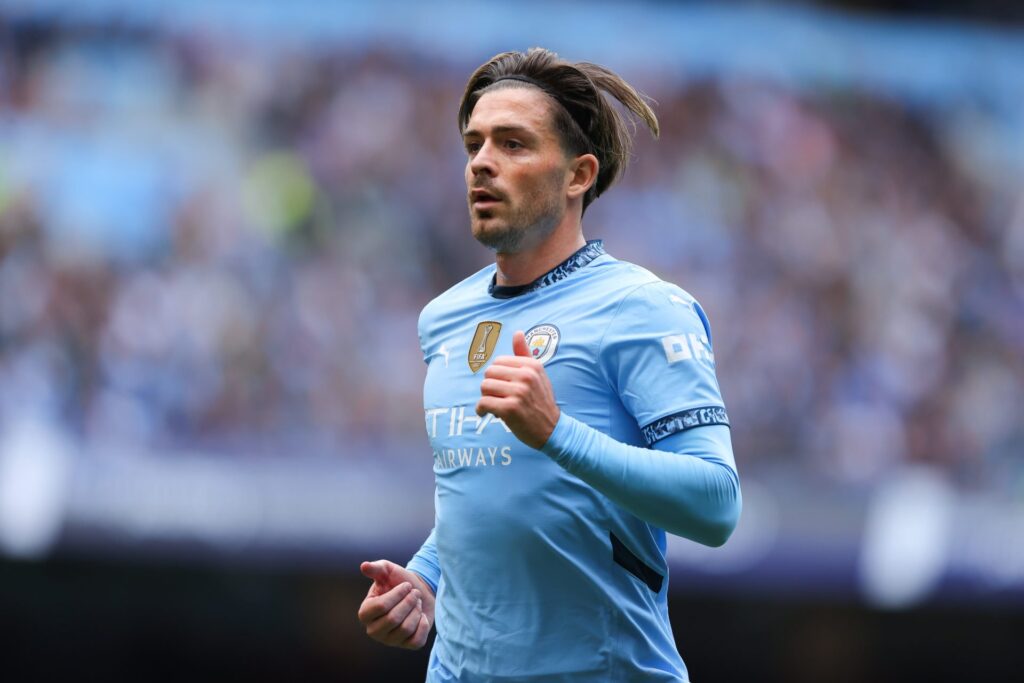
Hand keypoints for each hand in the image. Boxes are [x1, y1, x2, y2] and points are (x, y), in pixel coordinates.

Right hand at [357, 560, 434, 648]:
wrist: (419, 592)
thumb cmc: (400, 581)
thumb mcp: (388, 571)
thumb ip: (376, 568)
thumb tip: (364, 566)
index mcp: (365, 612)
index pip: (381, 606)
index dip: (398, 594)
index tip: (406, 585)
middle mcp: (373, 630)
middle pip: (393, 619)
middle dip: (409, 602)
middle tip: (414, 594)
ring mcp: (389, 640)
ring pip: (406, 629)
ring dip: (416, 611)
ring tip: (416, 603)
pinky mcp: (406, 645)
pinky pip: (417, 640)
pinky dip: (423, 624)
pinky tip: (421, 617)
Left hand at [476, 330, 559, 449]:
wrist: (552, 429)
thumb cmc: (541, 401)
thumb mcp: (537, 375)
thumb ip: (525, 354)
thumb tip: (517, 333)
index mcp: (532, 365)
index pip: (498, 361)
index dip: (497, 375)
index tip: (503, 386)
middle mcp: (526, 376)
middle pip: (489, 373)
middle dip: (490, 386)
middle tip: (498, 397)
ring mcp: (518, 392)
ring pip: (484, 387)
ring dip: (486, 398)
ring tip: (495, 405)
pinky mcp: (510, 409)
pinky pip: (483, 403)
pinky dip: (481, 410)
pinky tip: (486, 413)